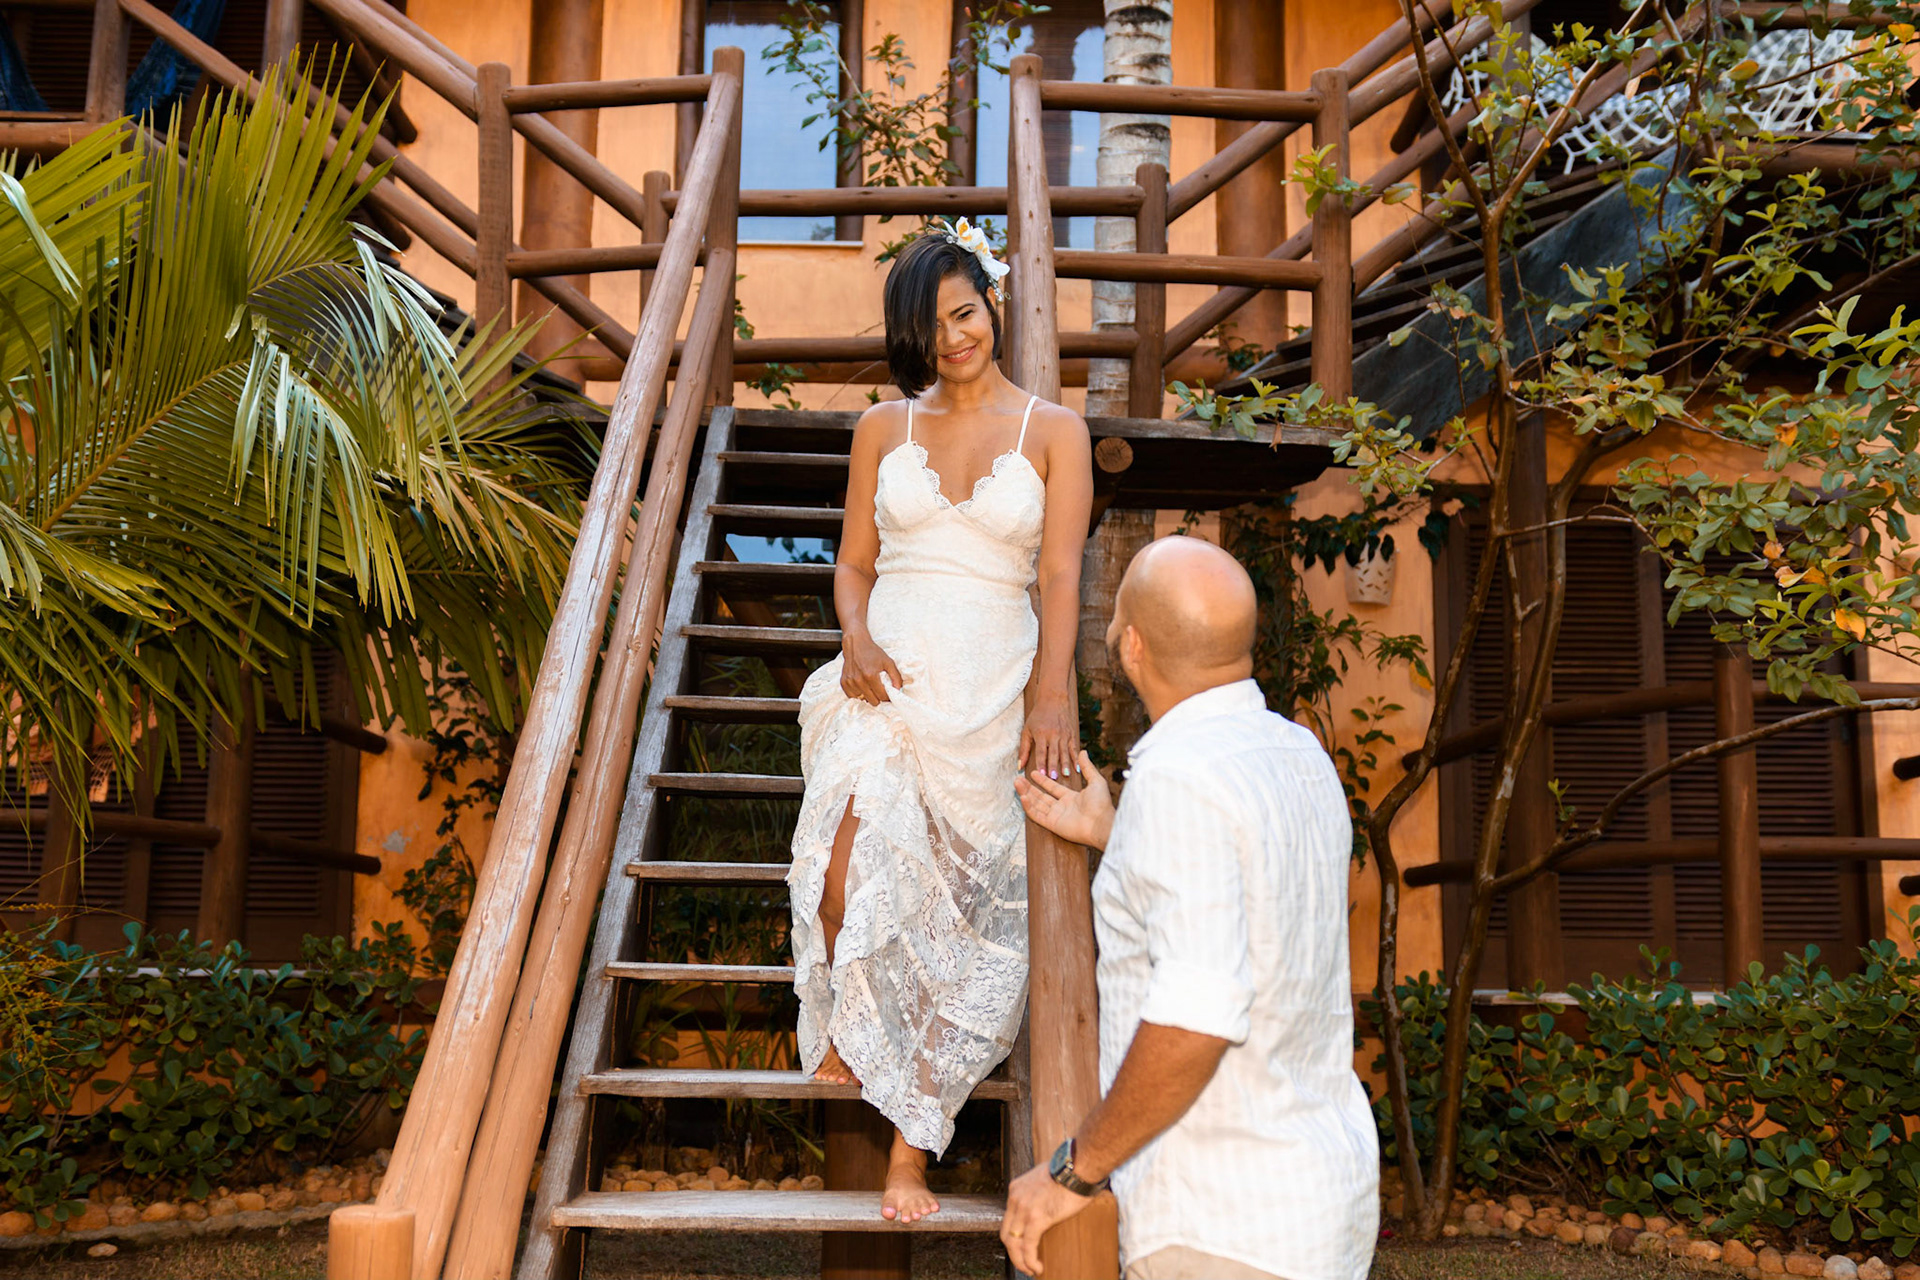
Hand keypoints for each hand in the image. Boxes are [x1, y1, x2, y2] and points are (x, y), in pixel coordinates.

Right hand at [840, 629, 902, 705]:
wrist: (855, 644)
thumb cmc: (872, 652)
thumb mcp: (888, 662)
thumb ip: (896, 676)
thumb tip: (898, 690)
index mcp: (871, 675)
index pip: (882, 696)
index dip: (888, 697)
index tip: (888, 694)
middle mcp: (859, 680)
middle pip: (873, 701)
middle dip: (878, 697)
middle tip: (879, 690)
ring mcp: (850, 682)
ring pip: (863, 700)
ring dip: (867, 695)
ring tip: (870, 686)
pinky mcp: (844, 683)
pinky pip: (853, 696)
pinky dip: (858, 694)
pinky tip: (862, 687)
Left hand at [999, 1161, 1095, 1276]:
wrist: (1078, 1167)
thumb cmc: (1069, 1170)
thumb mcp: (1044, 1177)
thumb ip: (1039, 1190)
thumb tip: (1047, 1200)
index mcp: (1016, 1189)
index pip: (1008, 1219)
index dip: (1014, 1237)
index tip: (1022, 1248)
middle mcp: (1016, 1198)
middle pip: (1007, 1233)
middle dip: (1014, 1253)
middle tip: (1024, 1264)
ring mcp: (1024, 1208)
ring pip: (1013, 1243)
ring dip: (1021, 1261)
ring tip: (1030, 1270)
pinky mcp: (1037, 1218)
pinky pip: (1028, 1246)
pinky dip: (1030, 1260)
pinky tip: (1037, 1268)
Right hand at [1015, 750, 1114, 849]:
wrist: (1101, 823)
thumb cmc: (1101, 804)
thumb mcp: (1096, 781)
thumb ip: (1087, 767)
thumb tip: (1083, 752)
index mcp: (1071, 798)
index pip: (1053, 788)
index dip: (1043, 781)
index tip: (1033, 773)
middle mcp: (1062, 807)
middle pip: (1041, 796)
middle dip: (1029, 787)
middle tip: (1018, 778)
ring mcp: (1056, 816)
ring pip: (1036, 804)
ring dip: (1026, 794)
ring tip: (1016, 783)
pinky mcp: (1052, 825)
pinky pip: (1037, 815)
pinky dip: (1029, 806)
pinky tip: (1022, 796)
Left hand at [1019, 688, 1077, 779]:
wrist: (1053, 699)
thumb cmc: (1037, 716)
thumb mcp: (1027, 730)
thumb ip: (1023, 749)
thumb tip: (1019, 766)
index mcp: (1041, 734)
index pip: (1040, 751)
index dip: (1041, 763)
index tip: (1042, 775)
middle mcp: (1053, 734)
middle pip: (1053, 753)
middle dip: (1054, 766)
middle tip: (1054, 778)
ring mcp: (1063, 734)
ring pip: (1065, 752)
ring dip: (1066, 764)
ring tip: (1066, 775)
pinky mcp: (1071, 734)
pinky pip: (1074, 748)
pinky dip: (1076, 758)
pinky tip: (1077, 768)